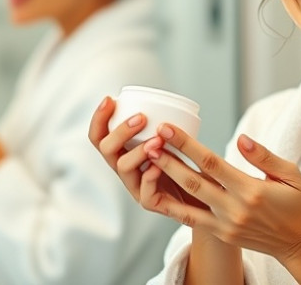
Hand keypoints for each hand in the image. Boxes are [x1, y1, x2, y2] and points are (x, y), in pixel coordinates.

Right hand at [88, 97, 206, 209]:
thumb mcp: (169, 139)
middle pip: (107, 149)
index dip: (99, 118)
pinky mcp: (151, 202)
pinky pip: (144, 194)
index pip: (100, 135)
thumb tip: (164, 98)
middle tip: (141, 118)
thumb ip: (162, 124)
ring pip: (123, 168)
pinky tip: (157, 167)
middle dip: (120, 131)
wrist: (201, 194)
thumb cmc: (183, 162)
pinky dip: (149, 178)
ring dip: (137, 151)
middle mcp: (125, 168)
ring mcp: (136, 186)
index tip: (109, 100)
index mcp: (123, 151)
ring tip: (156, 140)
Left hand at [141, 124, 300, 279]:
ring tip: (147, 164)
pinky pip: (192, 219)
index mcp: (251, 190)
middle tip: (148, 142)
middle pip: (192, 182)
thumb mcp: (291, 174)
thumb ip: (263, 156)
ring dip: (164, 182)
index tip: (168, 129)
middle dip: (167, 160)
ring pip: (187, 201)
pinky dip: (173, 206)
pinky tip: (159, 190)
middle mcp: (235, 209)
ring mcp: (226, 225)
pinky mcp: (223, 235)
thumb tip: (241, 138)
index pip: (211, 163)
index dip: (187, 145)